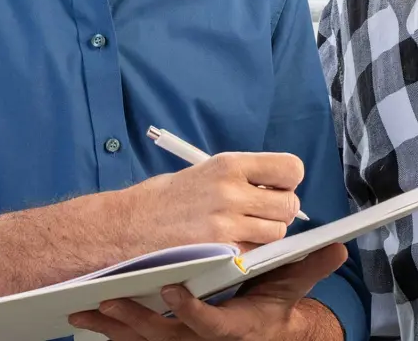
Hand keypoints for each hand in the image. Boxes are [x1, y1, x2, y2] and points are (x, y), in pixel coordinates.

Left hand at [67, 242, 347, 339]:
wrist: (262, 336)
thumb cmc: (270, 307)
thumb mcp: (290, 290)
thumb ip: (307, 268)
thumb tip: (337, 247)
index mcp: (234, 330)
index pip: (209, 325)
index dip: (190, 309)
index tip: (171, 287)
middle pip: (165, 337)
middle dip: (135, 321)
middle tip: (107, 299)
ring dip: (113, 327)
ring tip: (84, 309)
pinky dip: (109, 332)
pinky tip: (84, 319)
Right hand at [123, 152, 304, 252]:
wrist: (127, 225)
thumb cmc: (163, 199)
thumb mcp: (203, 172)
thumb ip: (239, 178)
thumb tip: (272, 187)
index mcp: (229, 164)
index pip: (290, 168)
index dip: (288, 181)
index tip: (276, 187)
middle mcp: (232, 190)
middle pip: (289, 204)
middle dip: (280, 211)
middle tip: (260, 214)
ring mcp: (227, 222)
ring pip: (277, 232)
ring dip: (266, 234)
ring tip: (242, 231)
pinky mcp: (220, 250)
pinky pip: (255, 252)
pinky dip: (249, 252)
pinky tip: (229, 246)